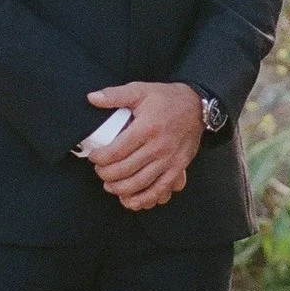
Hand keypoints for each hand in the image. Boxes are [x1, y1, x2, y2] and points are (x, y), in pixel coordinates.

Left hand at [84, 80, 202, 212]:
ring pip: (139, 184)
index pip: (116, 151)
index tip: (94, 157)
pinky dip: (144, 199)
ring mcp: (169, 160)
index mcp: (146, 128)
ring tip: (110, 185)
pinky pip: (160, 191)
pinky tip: (131, 200)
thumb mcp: (140, 90)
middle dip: (106, 174)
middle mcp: (158, 147)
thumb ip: (114, 95)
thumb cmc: (166, 98)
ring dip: (120, 189)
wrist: (197, 107)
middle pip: (125, 170)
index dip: (100, 158)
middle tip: (100, 171)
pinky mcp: (178, 169)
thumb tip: (91, 98)